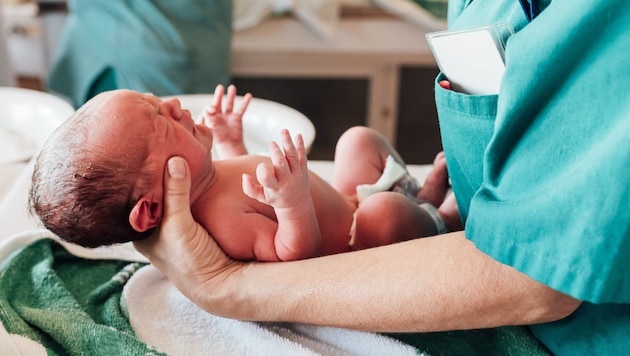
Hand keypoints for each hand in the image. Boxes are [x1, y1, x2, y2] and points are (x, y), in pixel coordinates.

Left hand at [133, 156, 241, 302]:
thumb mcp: (179, 224)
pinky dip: (186, 186)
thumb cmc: (192, 260)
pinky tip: (190, 170)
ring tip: (175, 152)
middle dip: (156, 175)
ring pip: (169, 195)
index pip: (134, 197)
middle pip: (152, 194)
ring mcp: (172, 225)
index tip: (144, 153)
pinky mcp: (191, 223)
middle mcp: (153, 227)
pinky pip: (184, 199)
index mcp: (139, 231)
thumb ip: (176, 193)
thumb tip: (175, 159)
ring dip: (174, 180)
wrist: (222, 281)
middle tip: (160, 147)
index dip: (139, 177)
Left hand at [200, 84, 251, 157]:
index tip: (213, 110)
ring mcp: (228, 116)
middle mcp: (219, 115)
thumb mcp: (211, 130)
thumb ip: (207, 121)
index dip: (210, 107)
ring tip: (232, 87)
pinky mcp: (237, 118)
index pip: (209, 108)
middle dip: (218, 95)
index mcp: (210, 118)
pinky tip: (249, 95)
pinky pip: (241, 109)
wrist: (230, 146)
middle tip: (220, 88)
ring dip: (231, 95)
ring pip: (229, 104)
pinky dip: (245, 102)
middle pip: (218, 102)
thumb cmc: (219, 140)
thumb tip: (204, 113)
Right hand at [242, 130, 309, 209]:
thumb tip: (244, 175)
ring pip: (293, 156)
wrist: (297, 204)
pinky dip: (301, 145)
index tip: (260, 165)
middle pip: (281, 164)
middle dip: (276, 152)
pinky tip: (298, 135)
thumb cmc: (275, 198)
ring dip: (288, 142)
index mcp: (274, 188)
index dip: (262, 170)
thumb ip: (250, 188)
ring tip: (284, 131)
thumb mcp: (261, 197)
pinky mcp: (303, 169)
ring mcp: (296, 174)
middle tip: (271, 143)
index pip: (267, 178)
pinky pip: (303, 155)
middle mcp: (286, 180)